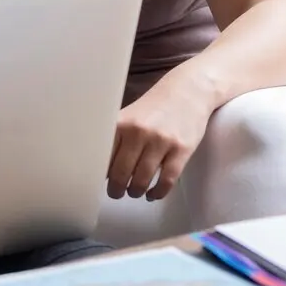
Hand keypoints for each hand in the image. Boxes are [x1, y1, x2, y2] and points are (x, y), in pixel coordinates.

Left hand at [107, 81, 212, 202]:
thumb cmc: (154, 108)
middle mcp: (139, 132)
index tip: (97, 182)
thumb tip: (103, 170)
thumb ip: (116, 139)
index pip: (103, 158)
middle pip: (120, 173)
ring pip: (142, 179)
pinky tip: (153, 194)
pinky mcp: (182, 149)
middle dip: (116, 189)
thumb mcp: (129, 117)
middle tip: (116, 193)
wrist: (188, 92)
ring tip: (134, 192)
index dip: (99, 174)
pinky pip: (167, 180)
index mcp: (121, 124)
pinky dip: (157, 192)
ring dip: (135, 191)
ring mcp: (161, 141)